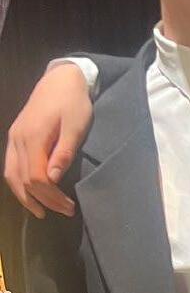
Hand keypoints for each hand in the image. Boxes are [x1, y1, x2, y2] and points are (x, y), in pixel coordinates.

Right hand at [4, 63, 92, 217]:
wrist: (60, 81)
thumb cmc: (74, 103)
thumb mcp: (76, 126)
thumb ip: (64, 152)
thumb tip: (53, 178)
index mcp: (33, 138)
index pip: (37, 177)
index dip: (51, 196)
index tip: (69, 206)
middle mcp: (17, 140)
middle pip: (24, 179)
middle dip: (43, 200)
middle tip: (64, 211)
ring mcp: (13, 139)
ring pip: (12, 175)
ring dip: (25, 196)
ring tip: (41, 212)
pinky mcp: (15, 138)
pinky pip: (11, 166)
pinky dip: (18, 183)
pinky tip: (29, 193)